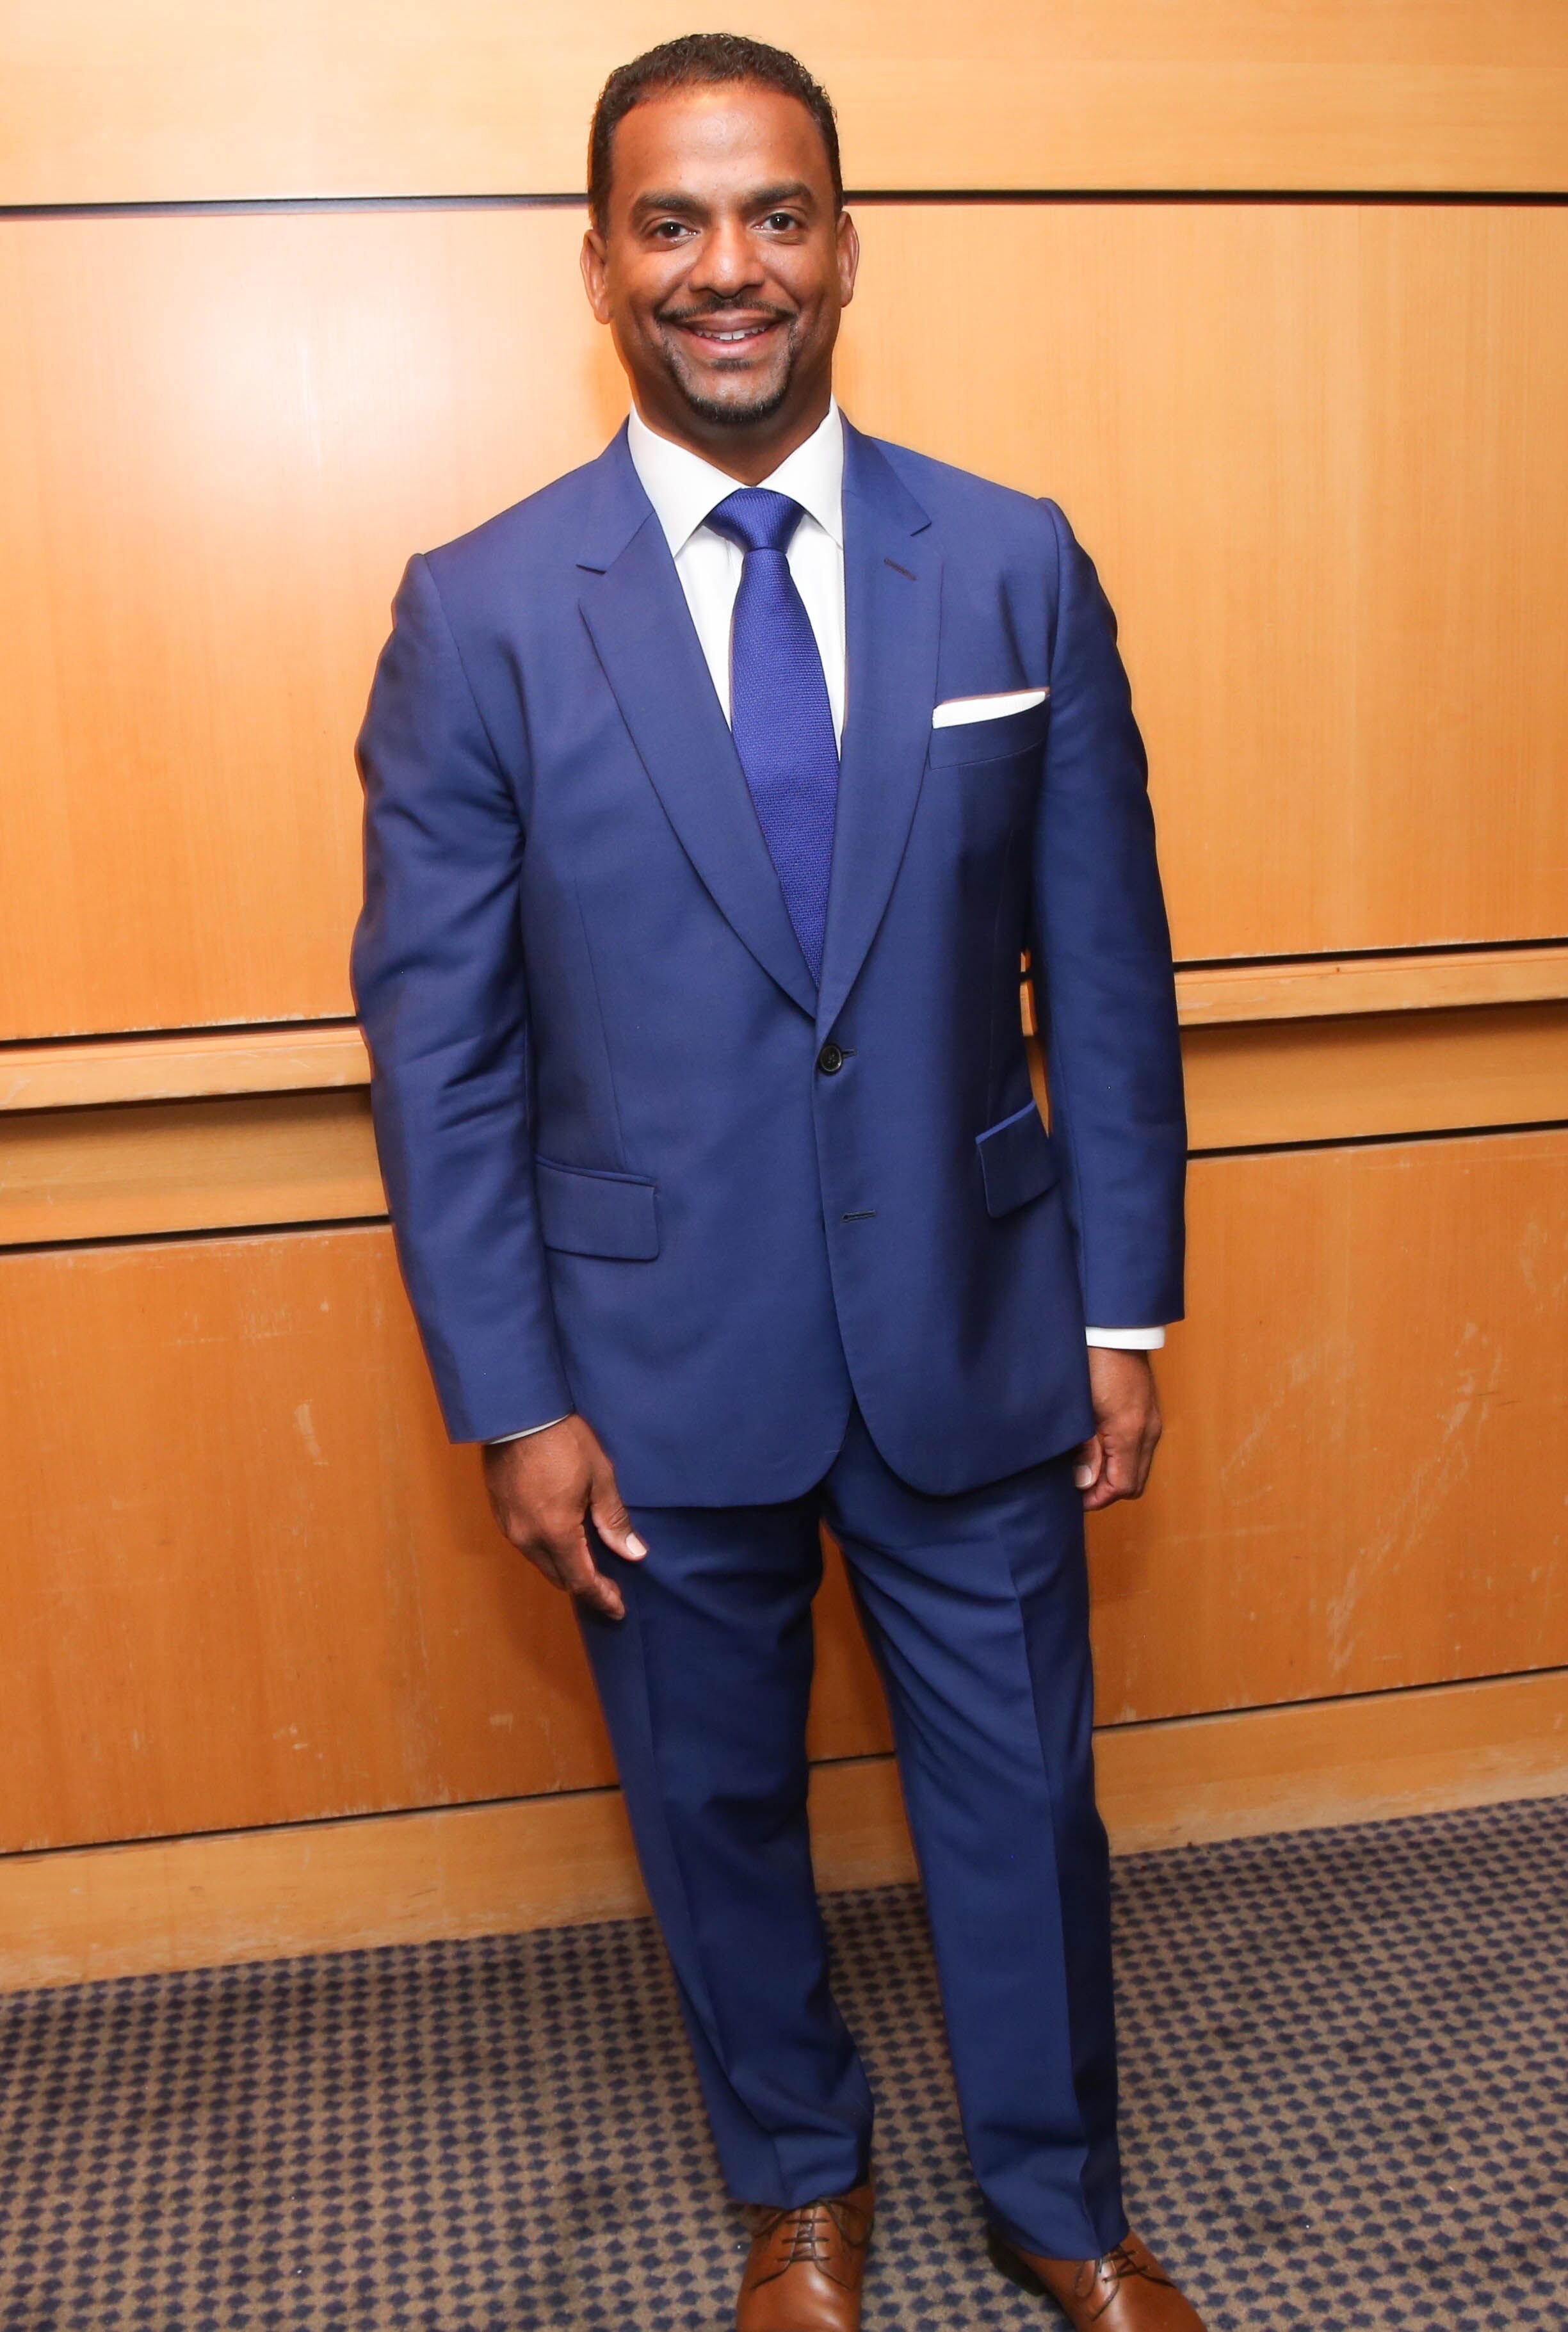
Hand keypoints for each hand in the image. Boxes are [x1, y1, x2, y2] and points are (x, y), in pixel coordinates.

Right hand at [481, 1416, 645, 1621]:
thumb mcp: (600, 1477)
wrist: (517, 1412)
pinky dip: (547, 1549)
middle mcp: (528, 1537)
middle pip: (559, 1577)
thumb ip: (614, 1519)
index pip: (581, 1580)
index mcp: (555, 1531)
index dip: (601, 1598)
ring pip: (541, 1562)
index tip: (618, 1608)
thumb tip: (633, 1553)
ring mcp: (510, 1526)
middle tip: (609, 1584)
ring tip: (588, 1560)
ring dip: (565, 1567)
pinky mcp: (500, 1513)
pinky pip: (527, 1545)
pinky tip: (562, 1536)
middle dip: (584, 1585)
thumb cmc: (562, 1439)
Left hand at [1075, 1348, 1161, 1512]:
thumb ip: (1085, 1448)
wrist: (1113, 1329)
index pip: (1122, 1486)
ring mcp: (1151, 1422)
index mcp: (1131, 1432)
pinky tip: (1098, 1447)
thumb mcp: (1081, 1409)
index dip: (1097, 1497)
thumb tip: (1084, 1482)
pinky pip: (1139, 1449)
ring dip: (1113, 1474)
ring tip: (1085, 1466)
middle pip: (1133, 1483)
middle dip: (1106, 1490)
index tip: (1074, 1497)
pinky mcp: (1148, 1413)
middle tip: (1077, 1484)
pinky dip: (1120, 1458)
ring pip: (1137, 1467)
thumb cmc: (1093, 1362)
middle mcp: (1148, 1431)